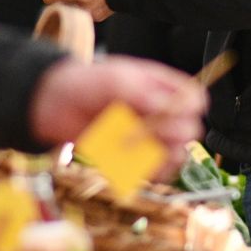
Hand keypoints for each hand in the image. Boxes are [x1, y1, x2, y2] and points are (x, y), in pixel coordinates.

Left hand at [28, 56, 206, 170]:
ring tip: (134, 148)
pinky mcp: (135, 157)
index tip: (171, 112)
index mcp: (162, 87)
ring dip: (160, 155)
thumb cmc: (86, 83)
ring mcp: (149, 137)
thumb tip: (166, 108)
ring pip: (176, 155)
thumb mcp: (114, 78)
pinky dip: (148, 172)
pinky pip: (155, 172)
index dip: (190, 108)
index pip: (194, 98)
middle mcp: (161, 113)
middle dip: (171, 133)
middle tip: (143, 130)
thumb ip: (140, 92)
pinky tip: (133, 164)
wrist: (56, 105)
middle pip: (190, 130)